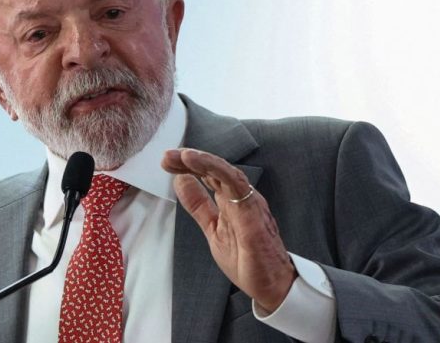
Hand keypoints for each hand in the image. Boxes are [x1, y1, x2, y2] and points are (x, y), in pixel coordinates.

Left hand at [162, 148, 295, 312]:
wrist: (271, 285)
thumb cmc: (247, 259)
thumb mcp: (212, 228)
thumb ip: (198, 205)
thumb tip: (181, 182)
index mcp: (229, 200)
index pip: (207, 175)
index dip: (187, 166)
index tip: (167, 162)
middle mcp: (239, 197)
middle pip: (213, 169)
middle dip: (189, 160)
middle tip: (167, 157)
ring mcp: (247, 201)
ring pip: (225, 171)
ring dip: (203, 161)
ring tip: (182, 155)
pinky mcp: (252, 211)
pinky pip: (236, 183)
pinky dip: (217, 170)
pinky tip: (198, 163)